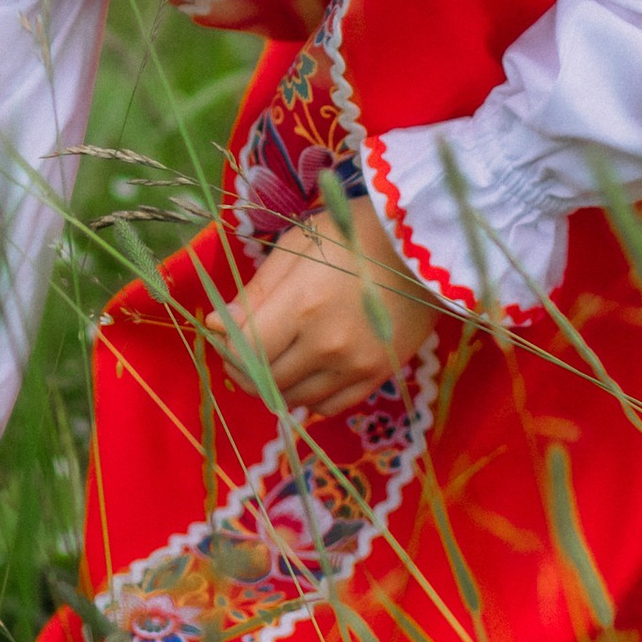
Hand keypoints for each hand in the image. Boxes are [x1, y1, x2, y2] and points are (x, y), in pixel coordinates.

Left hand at [225, 189, 441, 419]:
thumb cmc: (353, 234)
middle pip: (266, 380)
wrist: (423, 245)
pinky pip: (329, 407)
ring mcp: (355, 366)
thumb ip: (257, 291)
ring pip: (294, 398)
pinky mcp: (377, 375)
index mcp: (302, 305)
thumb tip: (217, 326)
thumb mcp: (297, 246)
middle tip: (244, 349)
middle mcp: (326, 344)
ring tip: (276, 358)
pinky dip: (309, 397)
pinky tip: (307, 374)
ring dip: (275, 383)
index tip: (226, 336)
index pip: (246, 353)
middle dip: (245, 368)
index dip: (227, 350)